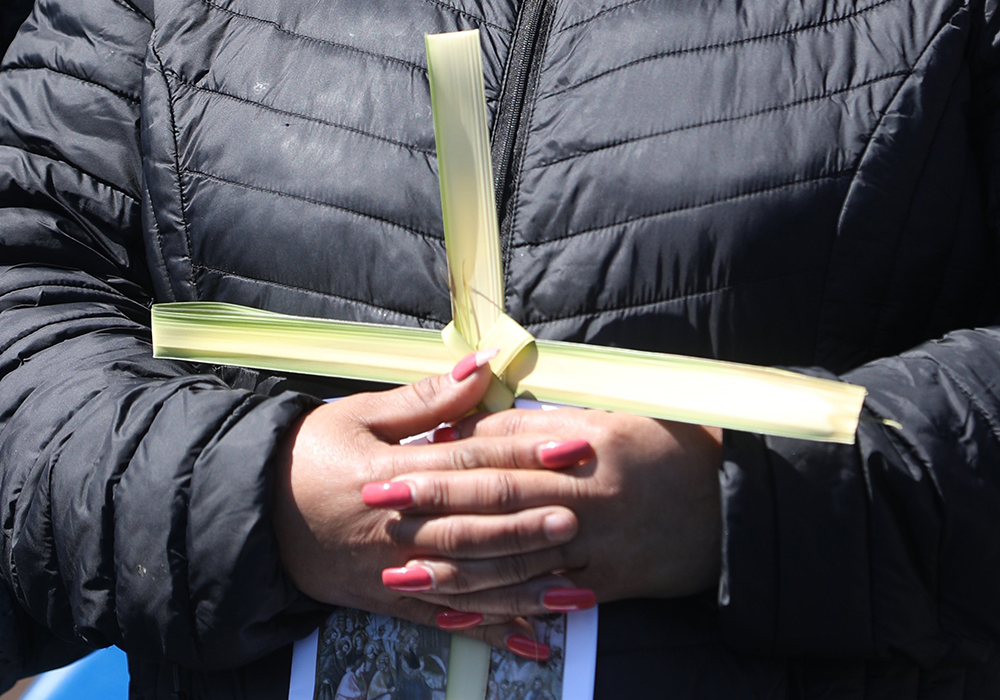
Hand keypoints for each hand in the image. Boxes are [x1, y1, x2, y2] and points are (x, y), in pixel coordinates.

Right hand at [271, 351, 581, 655]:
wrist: (254, 512)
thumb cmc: (307, 455)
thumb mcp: (356, 415)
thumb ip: (424, 399)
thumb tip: (480, 368)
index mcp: (391, 473)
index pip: (469, 464)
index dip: (522, 456)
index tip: (568, 450)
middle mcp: (397, 527)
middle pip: (473, 527)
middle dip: (528, 525)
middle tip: (580, 520)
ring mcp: (393, 569)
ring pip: (467, 582)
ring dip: (522, 588)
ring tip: (572, 590)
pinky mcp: (388, 599)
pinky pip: (444, 619)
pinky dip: (487, 631)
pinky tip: (528, 640)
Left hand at [373, 408, 722, 616]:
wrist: (730, 498)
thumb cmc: (664, 444)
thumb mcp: (605, 417)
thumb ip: (534, 425)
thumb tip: (472, 426)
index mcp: (578, 452)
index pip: (494, 460)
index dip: (439, 468)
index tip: (391, 472)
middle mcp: (582, 502)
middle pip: (494, 510)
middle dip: (431, 516)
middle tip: (378, 519)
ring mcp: (595, 548)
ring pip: (512, 562)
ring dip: (454, 570)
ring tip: (401, 573)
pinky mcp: (608, 585)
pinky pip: (547, 600)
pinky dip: (502, 609)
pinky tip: (462, 615)